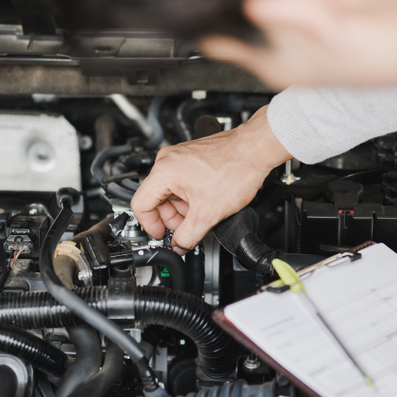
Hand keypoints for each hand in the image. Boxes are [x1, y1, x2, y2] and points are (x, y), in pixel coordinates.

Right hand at [131, 106, 292, 252]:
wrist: (256, 150)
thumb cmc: (235, 170)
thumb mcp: (208, 214)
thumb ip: (187, 236)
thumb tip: (179, 246)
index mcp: (164, 172)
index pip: (140, 205)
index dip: (150, 226)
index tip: (162, 236)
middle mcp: (167, 160)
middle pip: (155, 198)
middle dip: (170, 218)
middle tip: (185, 229)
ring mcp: (179, 156)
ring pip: (169, 190)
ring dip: (181, 208)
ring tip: (201, 215)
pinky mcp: (191, 156)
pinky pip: (180, 181)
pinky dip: (188, 196)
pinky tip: (205, 202)